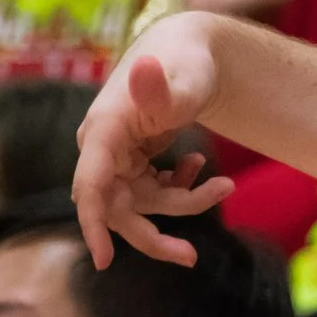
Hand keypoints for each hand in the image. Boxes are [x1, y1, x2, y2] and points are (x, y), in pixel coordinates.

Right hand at [72, 27, 238, 267]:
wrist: (191, 54)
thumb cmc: (186, 63)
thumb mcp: (184, 78)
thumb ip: (161, 87)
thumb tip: (145, 72)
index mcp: (104, 130)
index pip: (92, 183)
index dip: (94, 224)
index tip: (104, 262)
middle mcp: (103, 148)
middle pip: (117, 209)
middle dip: (153, 237)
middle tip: (192, 258)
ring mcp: (117, 158)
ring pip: (144, 204)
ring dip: (185, 202)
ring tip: (225, 185)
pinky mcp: (134, 163)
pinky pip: (154, 193)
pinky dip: (181, 189)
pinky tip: (198, 168)